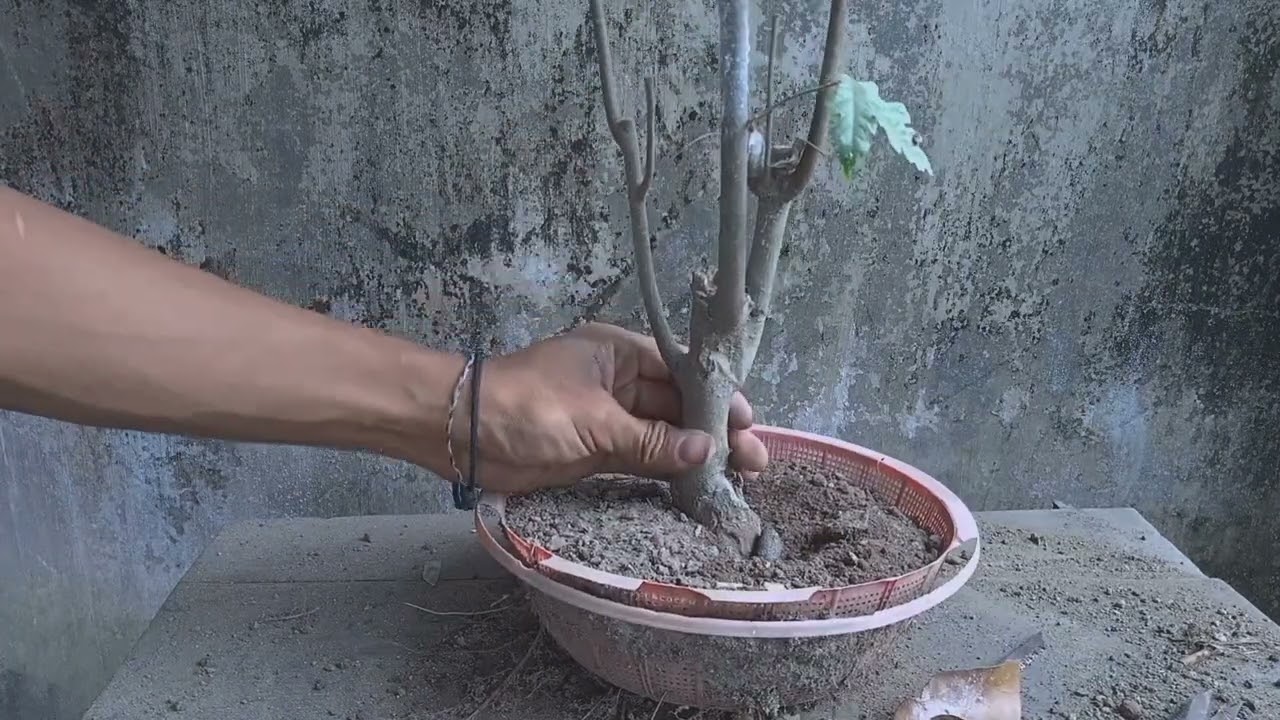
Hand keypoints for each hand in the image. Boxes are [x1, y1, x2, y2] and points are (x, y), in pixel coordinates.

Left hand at [459, 322, 768, 494]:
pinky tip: (696, 486)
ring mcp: (605, 418)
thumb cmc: (527, 407)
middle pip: (676, 405)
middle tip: (754, 462)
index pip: (680, 371)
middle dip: (713, 431)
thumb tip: (707, 452)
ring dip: (694, 454)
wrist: (460, 433)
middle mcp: (616, 382)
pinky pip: (639, 459)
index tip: (748, 423)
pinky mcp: (593, 451)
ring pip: (661, 435)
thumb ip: (652, 441)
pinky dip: (665, 472)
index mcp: (617, 353)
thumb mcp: (595, 421)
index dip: (716, 397)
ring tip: (737, 479)